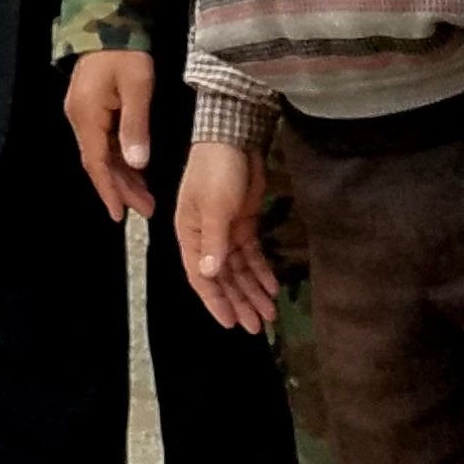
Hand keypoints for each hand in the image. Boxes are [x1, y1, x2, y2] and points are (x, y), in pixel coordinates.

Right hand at [64, 50, 154, 220]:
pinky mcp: (90, 107)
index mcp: (87, 116)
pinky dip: (118, 159)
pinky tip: (134, 169)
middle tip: (146, 210)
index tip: (121, 215)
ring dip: (122, 176)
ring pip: (101, 154)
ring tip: (145, 197)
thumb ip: (135, 126)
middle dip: (121, 189)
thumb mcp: (137, 87)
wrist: (108, 21)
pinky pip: (103, 141)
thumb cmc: (125, 53)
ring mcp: (82, 113)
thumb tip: (138, 163)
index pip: (97, 163)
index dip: (109, 191)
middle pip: (98, 163)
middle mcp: (79, 119)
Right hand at [175, 134, 277, 331]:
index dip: (216, 302)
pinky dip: (262, 270)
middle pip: (222, 278)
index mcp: (190, 235)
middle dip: (239, 302)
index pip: (201, 277)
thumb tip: (207, 275)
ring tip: (270, 313)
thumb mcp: (215, 207)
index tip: (231, 324)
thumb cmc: (217, 170)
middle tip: (257, 326)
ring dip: (253, 290)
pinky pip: (252, 254)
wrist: (234, 136)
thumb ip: (213, 242)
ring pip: (239, 269)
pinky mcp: (244, 222)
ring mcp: (226, 230)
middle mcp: (206, 237)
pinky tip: (273, 286)